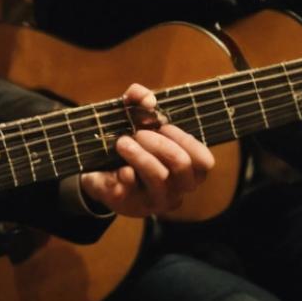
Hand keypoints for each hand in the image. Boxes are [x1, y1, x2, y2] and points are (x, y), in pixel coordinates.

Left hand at [79, 83, 213, 216]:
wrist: (98, 172)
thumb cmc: (128, 142)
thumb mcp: (132, 115)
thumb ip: (139, 97)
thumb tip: (148, 100)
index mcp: (187, 171)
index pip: (203, 161)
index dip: (185, 140)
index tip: (163, 126)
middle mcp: (176, 189)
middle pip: (181, 164)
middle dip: (159, 143)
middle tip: (138, 133)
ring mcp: (154, 199)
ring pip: (158, 176)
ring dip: (139, 154)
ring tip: (122, 142)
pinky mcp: (129, 203)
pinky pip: (131, 188)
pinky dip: (125, 173)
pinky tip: (119, 168)